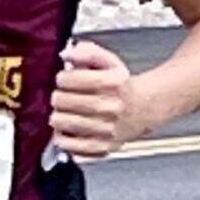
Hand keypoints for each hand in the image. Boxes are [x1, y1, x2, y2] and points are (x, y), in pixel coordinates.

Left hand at [50, 40, 146, 158]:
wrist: (142, 109)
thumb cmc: (121, 86)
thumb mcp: (109, 62)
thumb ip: (87, 52)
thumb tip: (66, 53)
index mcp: (112, 83)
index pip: (69, 79)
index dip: (61, 78)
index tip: (64, 80)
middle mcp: (111, 107)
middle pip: (62, 100)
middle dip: (58, 96)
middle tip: (64, 96)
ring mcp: (106, 129)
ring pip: (61, 122)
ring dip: (58, 115)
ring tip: (66, 112)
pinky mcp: (101, 147)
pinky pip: (68, 145)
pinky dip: (62, 137)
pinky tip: (68, 129)